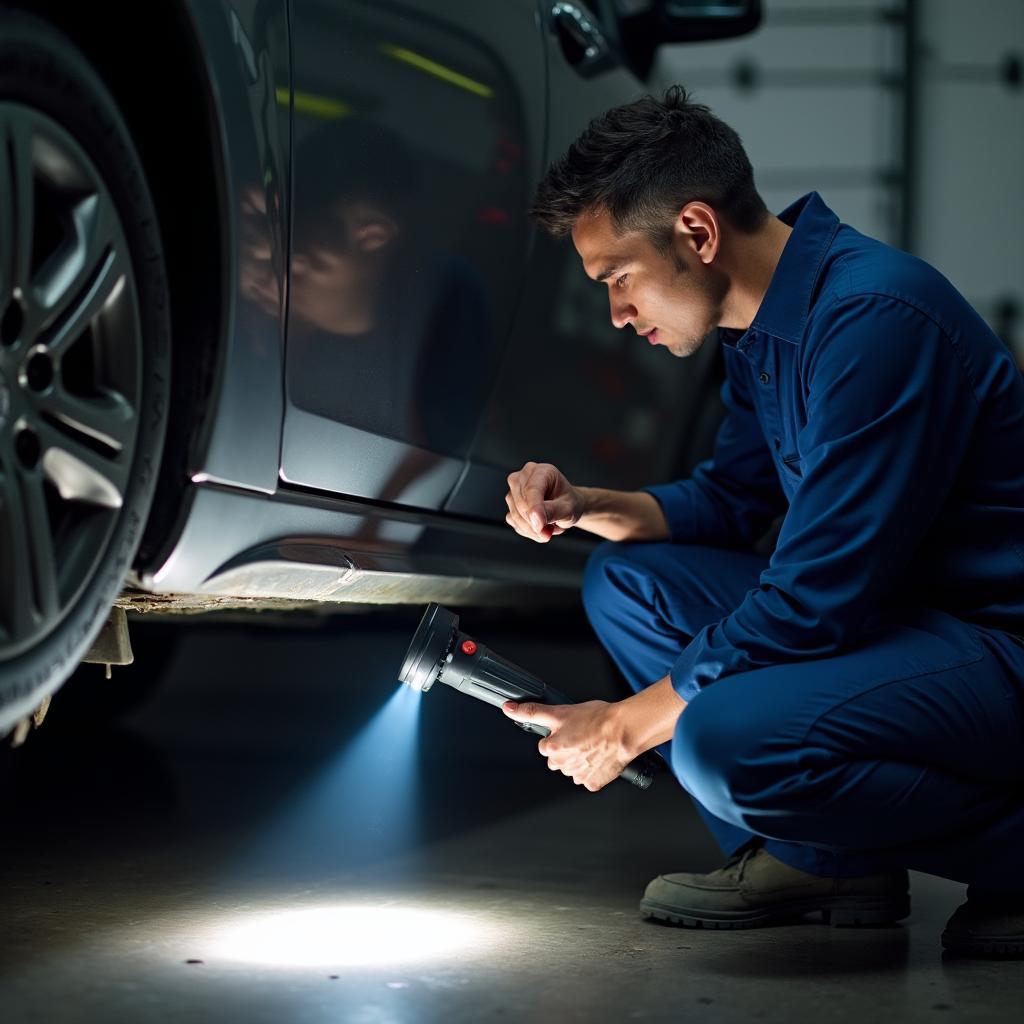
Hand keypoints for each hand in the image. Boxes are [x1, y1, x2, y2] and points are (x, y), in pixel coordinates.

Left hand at [501, 699, 629, 791]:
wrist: (624, 730)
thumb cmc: (597, 720)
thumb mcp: (560, 711)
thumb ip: (532, 711)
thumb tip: (509, 709)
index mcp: (552, 749)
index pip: (545, 746)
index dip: (556, 736)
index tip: (569, 731)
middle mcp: (563, 765)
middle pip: (557, 759)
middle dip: (565, 749)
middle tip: (581, 736)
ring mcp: (578, 776)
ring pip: (571, 769)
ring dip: (578, 760)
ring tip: (591, 744)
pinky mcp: (593, 783)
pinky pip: (587, 778)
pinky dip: (591, 770)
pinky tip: (597, 757)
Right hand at [505, 462, 583, 542]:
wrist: (566, 507)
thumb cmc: (568, 503)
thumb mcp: (568, 509)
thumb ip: (552, 512)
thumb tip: (536, 520)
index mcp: (542, 471)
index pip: (532, 490)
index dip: (534, 509)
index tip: (540, 526)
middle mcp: (524, 477)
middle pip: (521, 503)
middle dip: (534, 522)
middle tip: (548, 533)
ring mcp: (514, 490)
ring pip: (515, 514)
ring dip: (531, 529)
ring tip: (547, 529)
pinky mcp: (510, 503)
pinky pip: (513, 521)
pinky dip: (527, 530)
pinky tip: (539, 527)